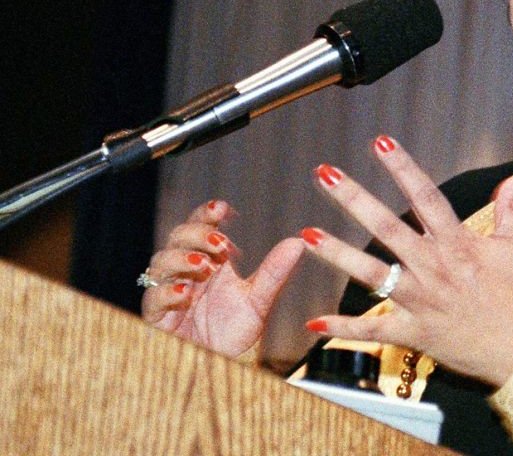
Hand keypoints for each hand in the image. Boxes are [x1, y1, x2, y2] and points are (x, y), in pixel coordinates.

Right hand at [141, 200, 304, 357]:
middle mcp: (187, 272)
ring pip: (161, 263)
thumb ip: (274, 272)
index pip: (202, 227)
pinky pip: (153, 298)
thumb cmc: (237, 332)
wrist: (224, 368)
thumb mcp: (259, 300)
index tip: (222, 207)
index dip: (207, 214)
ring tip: (205, 264)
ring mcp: (169, 292)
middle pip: (178, 238)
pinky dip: (166, 293)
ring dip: (182, 259)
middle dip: (197, 234)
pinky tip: (183, 293)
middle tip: (221, 242)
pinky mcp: (157, 317)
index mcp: (211, 262)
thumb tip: (298, 242)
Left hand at [299, 135, 512, 386]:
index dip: (402, 168)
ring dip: (337, 253)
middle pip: (386, 227)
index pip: (425, 196)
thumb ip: (511, 208)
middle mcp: (433, 267)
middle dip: (353, 198)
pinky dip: (343, 330)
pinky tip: (314, 324)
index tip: (381, 144)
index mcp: (458, 244)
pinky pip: (373, 331)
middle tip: (325, 174)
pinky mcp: (415, 333)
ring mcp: (420, 301)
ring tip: (308, 235)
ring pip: (370, 274)